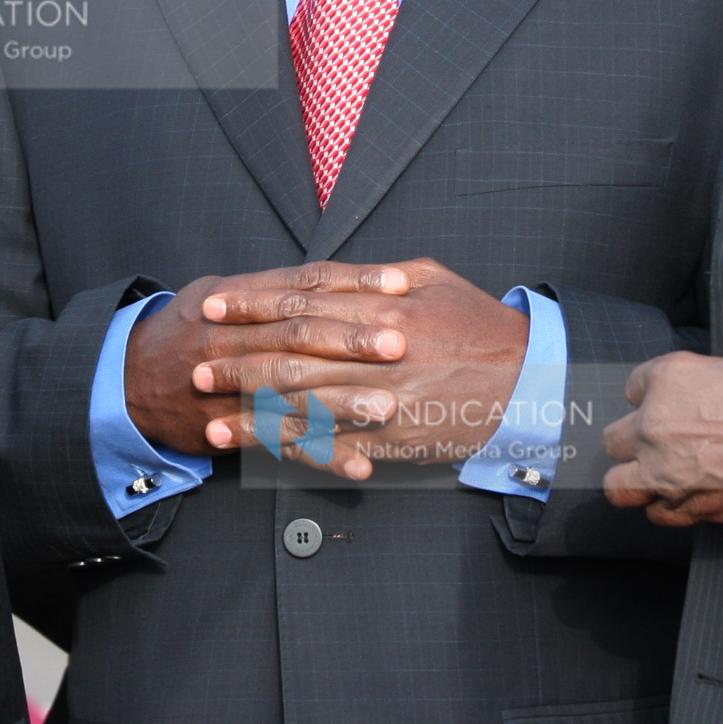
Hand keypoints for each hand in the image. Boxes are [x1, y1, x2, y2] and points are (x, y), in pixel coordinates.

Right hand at [123, 263, 413, 463]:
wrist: (128, 380)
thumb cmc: (186, 329)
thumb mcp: (219, 290)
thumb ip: (272, 286)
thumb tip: (333, 277)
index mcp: (240, 299)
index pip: (304, 285)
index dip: (353, 283)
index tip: (399, 285)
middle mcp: (235, 337)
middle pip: (299, 336)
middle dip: (351, 340)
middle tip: (400, 344)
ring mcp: (233, 386)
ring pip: (292, 392)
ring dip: (343, 402)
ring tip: (389, 407)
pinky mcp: (233, 428)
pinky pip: (281, 447)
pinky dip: (320, 456)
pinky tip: (359, 467)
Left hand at [195, 258, 531, 477]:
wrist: (526, 382)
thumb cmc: (479, 325)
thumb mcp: (434, 278)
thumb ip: (380, 274)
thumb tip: (334, 273)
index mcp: (385, 305)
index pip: (305, 300)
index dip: (255, 302)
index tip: (217, 304)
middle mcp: (377, 350)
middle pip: (293, 354)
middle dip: (239, 358)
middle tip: (196, 362)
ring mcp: (382, 397)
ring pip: (302, 403)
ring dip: (249, 410)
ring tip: (206, 413)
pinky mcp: (389, 437)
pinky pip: (330, 444)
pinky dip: (289, 448)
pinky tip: (256, 451)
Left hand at [602, 350, 722, 526]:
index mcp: (671, 377)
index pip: (634, 387)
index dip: (655, 397)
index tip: (673, 405)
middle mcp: (655, 423)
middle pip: (615, 437)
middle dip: (637, 441)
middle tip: (664, 443)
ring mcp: (666, 470)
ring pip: (618, 483)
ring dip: (638, 479)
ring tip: (661, 477)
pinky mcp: (686, 507)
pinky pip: (656, 514)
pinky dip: (668, 508)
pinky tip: (686, 499)